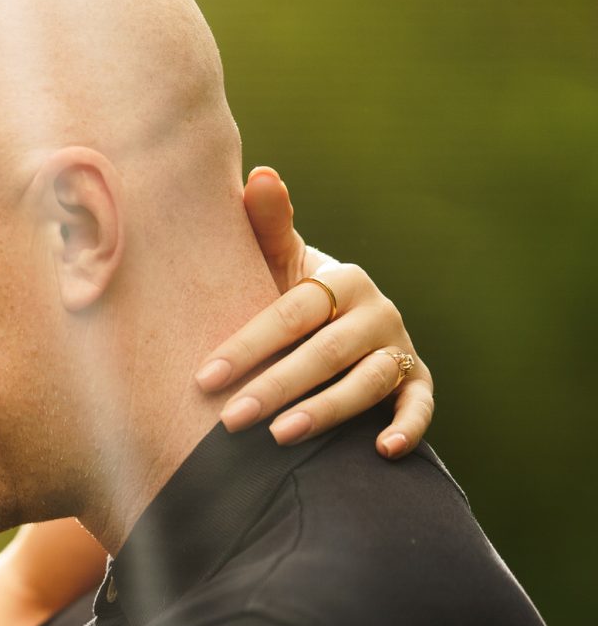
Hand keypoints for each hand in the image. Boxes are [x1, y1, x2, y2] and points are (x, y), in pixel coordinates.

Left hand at [198, 166, 434, 458]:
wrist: (330, 321)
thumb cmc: (286, 294)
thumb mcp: (274, 261)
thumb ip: (265, 226)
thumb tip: (258, 174)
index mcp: (339, 280)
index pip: (291, 314)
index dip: (248, 345)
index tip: (204, 377)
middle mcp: (376, 311)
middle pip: (326, 352)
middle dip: (277, 386)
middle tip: (231, 419)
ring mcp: (397, 347)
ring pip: (368, 381)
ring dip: (327, 411)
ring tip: (280, 437)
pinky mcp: (415, 379)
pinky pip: (420, 403)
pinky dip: (408, 426)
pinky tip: (382, 451)